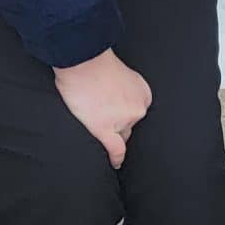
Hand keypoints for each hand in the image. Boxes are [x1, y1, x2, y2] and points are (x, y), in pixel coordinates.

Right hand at [52, 50, 150, 167]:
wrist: (82, 61)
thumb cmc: (94, 62)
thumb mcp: (120, 72)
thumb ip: (123, 88)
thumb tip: (114, 97)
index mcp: (142, 93)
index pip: (137, 112)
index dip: (128, 116)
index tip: (122, 120)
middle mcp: (138, 108)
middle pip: (131, 125)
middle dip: (121, 125)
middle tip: (106, 119)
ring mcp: (123, 120)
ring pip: (121, 135)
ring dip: (113, 134)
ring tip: (100, 128)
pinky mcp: (105, 128)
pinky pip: (115, 149)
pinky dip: (116, 158)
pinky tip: (115, 164)